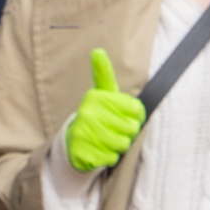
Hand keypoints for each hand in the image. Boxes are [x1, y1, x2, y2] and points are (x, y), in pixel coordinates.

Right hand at [59, 44, 144, 175]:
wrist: (73, 141)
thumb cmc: (96, 114)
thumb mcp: (101, 93)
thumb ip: (103, 73)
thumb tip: (97, 51)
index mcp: (96, 97)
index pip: (136, 109)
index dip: (136, 116)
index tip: (127, 116)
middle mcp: (87, 113)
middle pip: (130, 128)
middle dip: (127, 133)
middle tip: (116, 130)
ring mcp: (83, 133)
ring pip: (122, 144)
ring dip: (119, 146)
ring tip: (109, 140)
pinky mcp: (82, 153)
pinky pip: (111, 158)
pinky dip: (109, 158)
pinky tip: (100, 150)